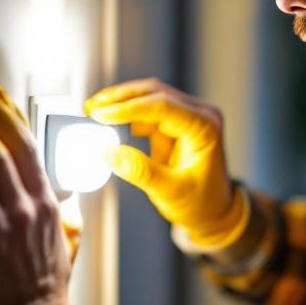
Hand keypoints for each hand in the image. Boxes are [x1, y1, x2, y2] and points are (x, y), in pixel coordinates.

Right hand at [84, 78, 243, 241]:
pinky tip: (107, 121)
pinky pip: (147, 111)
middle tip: (91, 108)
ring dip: (121, 103)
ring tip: (93, 112)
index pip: (163, 106)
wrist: (214, 211)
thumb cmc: (200, 203)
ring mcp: (188, 116)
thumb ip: (141, 172)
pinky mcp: (175, 123)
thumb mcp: (170, 192)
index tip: (100, 114)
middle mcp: (200, 114)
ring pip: (150, 97)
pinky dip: (127, 115)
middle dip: (121, 98)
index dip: (129, 108)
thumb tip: (109, 153)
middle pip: (156, 93)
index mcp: (205, 127)